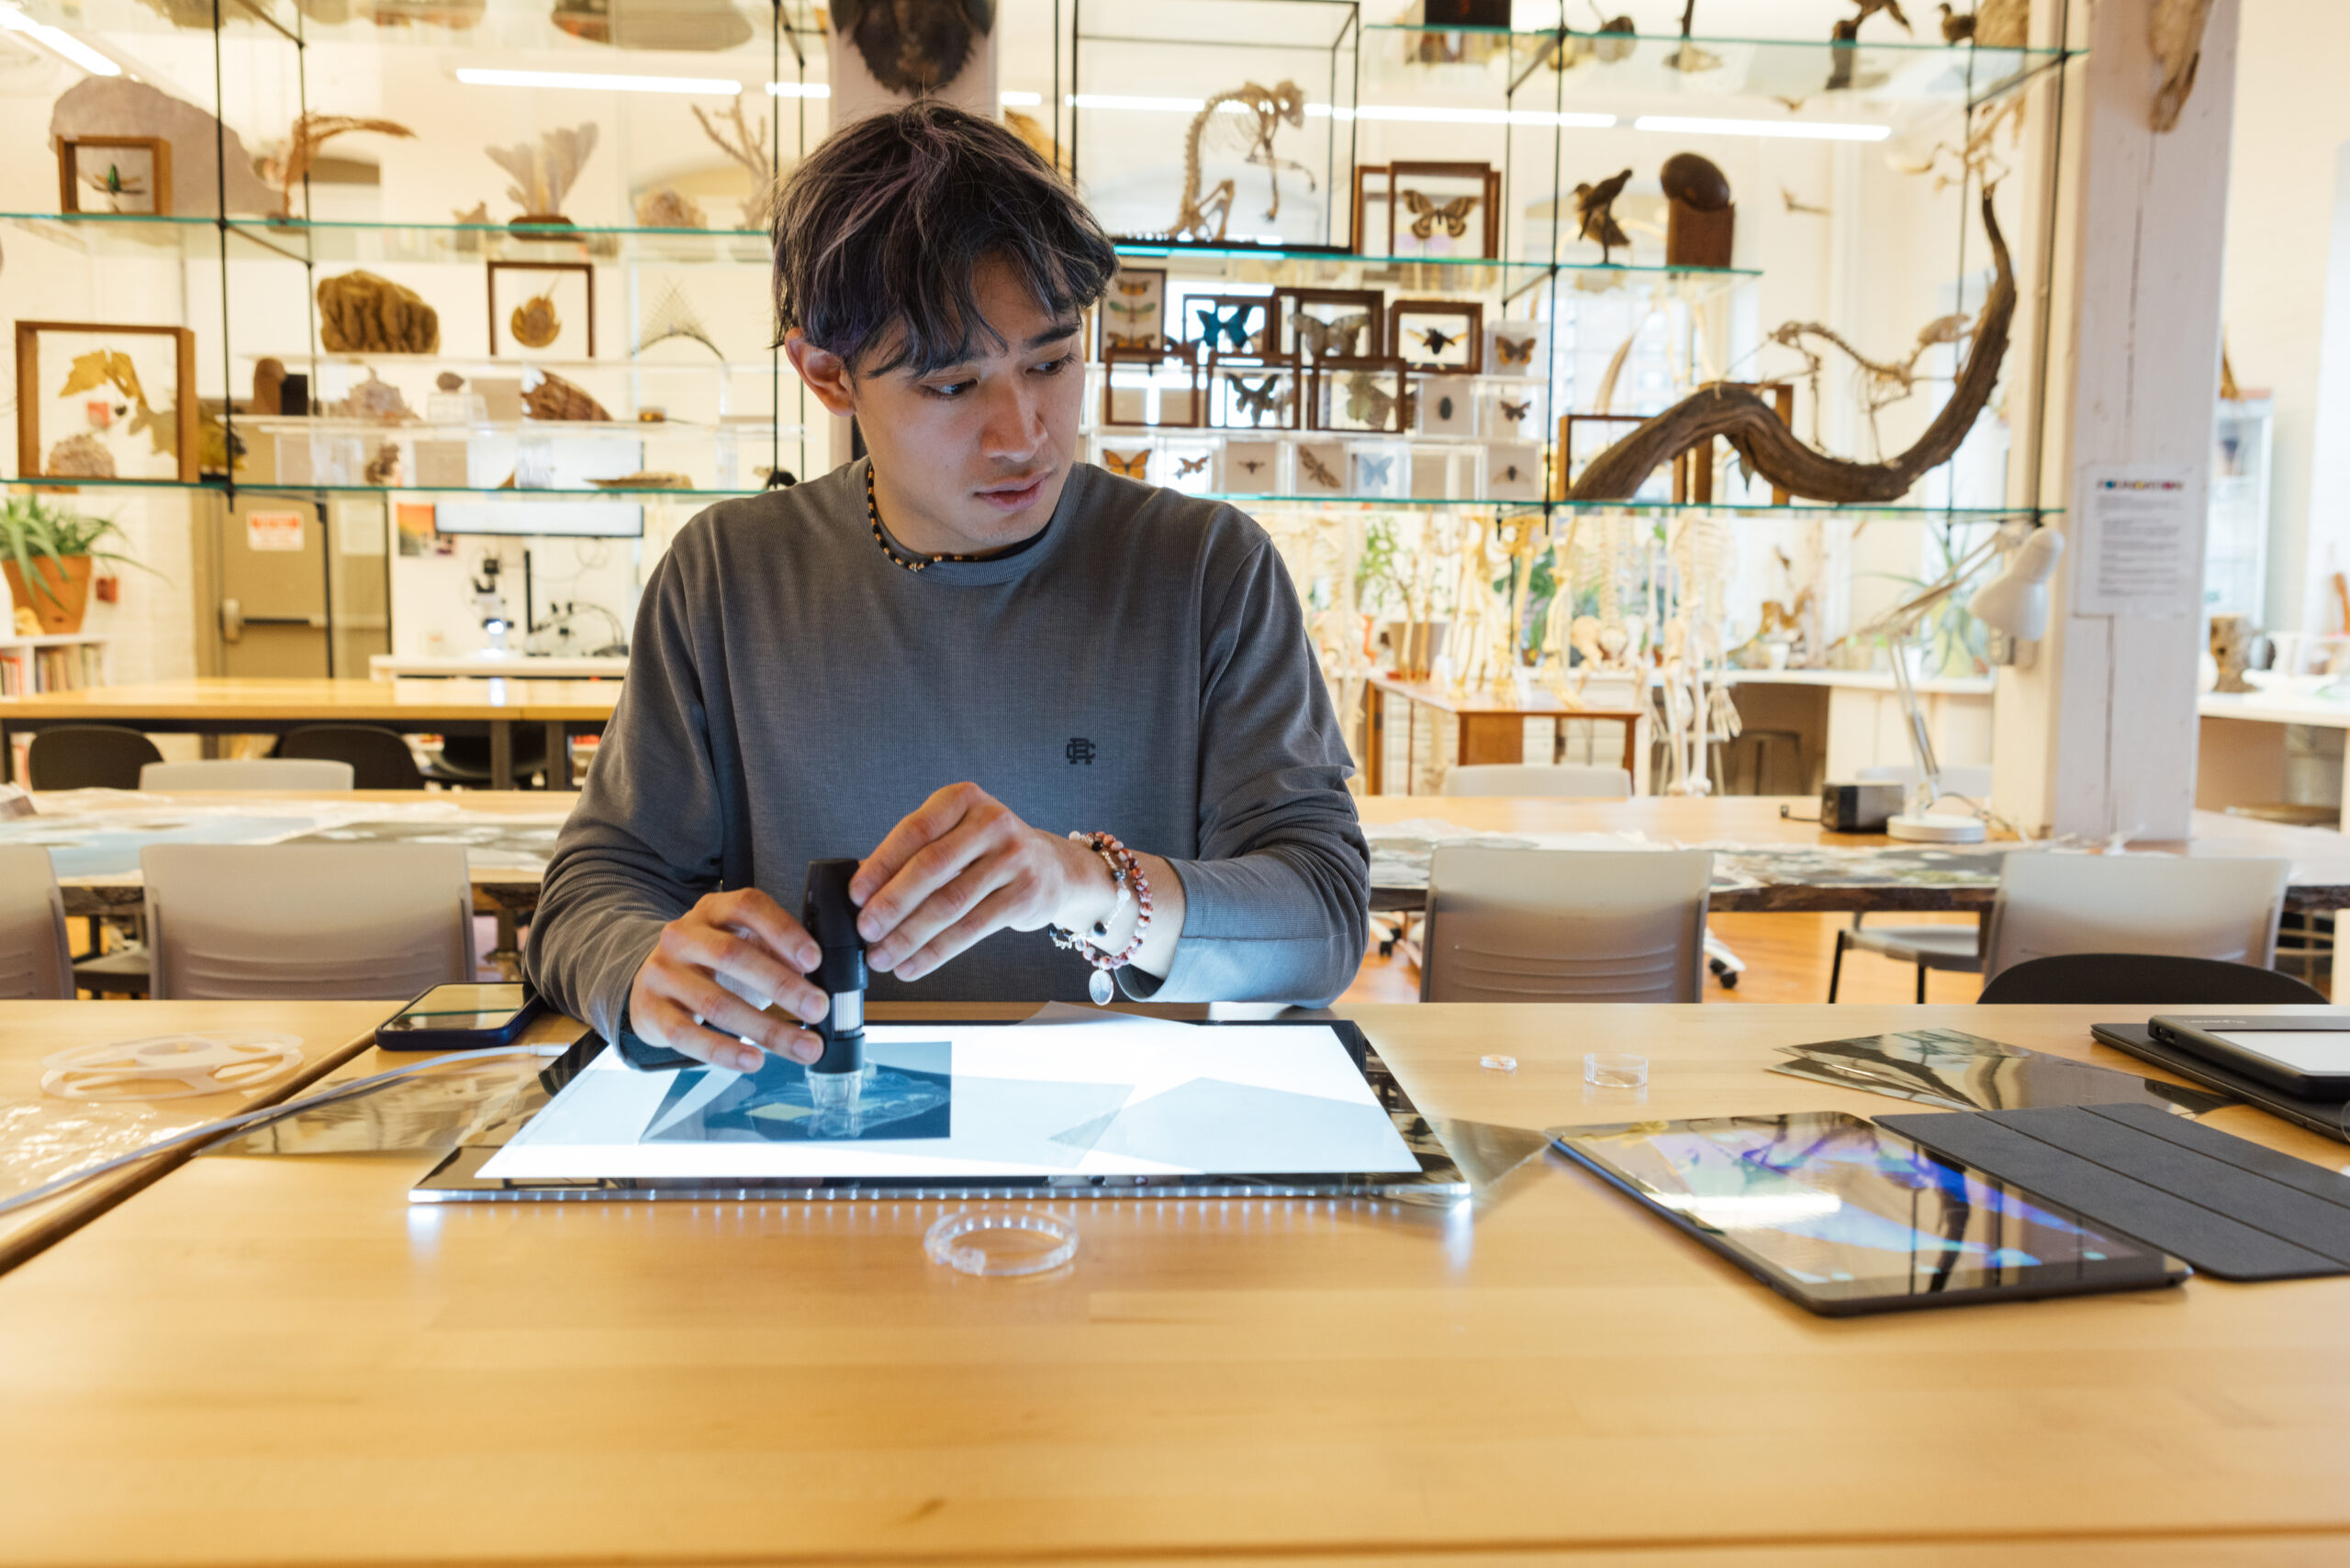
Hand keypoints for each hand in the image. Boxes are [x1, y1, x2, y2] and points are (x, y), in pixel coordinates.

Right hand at [625, 888, 831, 1071]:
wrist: (652, 982)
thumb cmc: (711, 964)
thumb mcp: (743, 945)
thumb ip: (778, 953)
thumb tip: (820, 984)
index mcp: (713, 910)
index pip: (748, 907)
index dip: (784, 932)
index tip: (815, 961)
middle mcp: (683, 935)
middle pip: (733, 955)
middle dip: (782, 985)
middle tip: (818, 1008)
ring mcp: (662, 972)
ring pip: (715, 1002)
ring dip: (765, 1028)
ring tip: (802, 1046)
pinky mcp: (650, 1009)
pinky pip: (687, 1034)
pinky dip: (724, 1051)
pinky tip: (754, 1059)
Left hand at [850, 783, 1112, 982]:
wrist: (1053, 868)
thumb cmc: (988, 852)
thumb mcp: (954, 837)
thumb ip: (913, 856)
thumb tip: (862, 894)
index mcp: (963, 799)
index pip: (914, 831)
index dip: (881, 865)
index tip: (856, 895)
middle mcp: (992, 822)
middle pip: (932, 867)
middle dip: (892, 904)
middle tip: (866, 930)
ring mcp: (1014, 858)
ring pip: (950, 904)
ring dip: (909, 936)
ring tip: (883, 956)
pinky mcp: (1026, 895)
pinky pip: (971, 930)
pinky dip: (936, 952)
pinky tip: (913, 964)